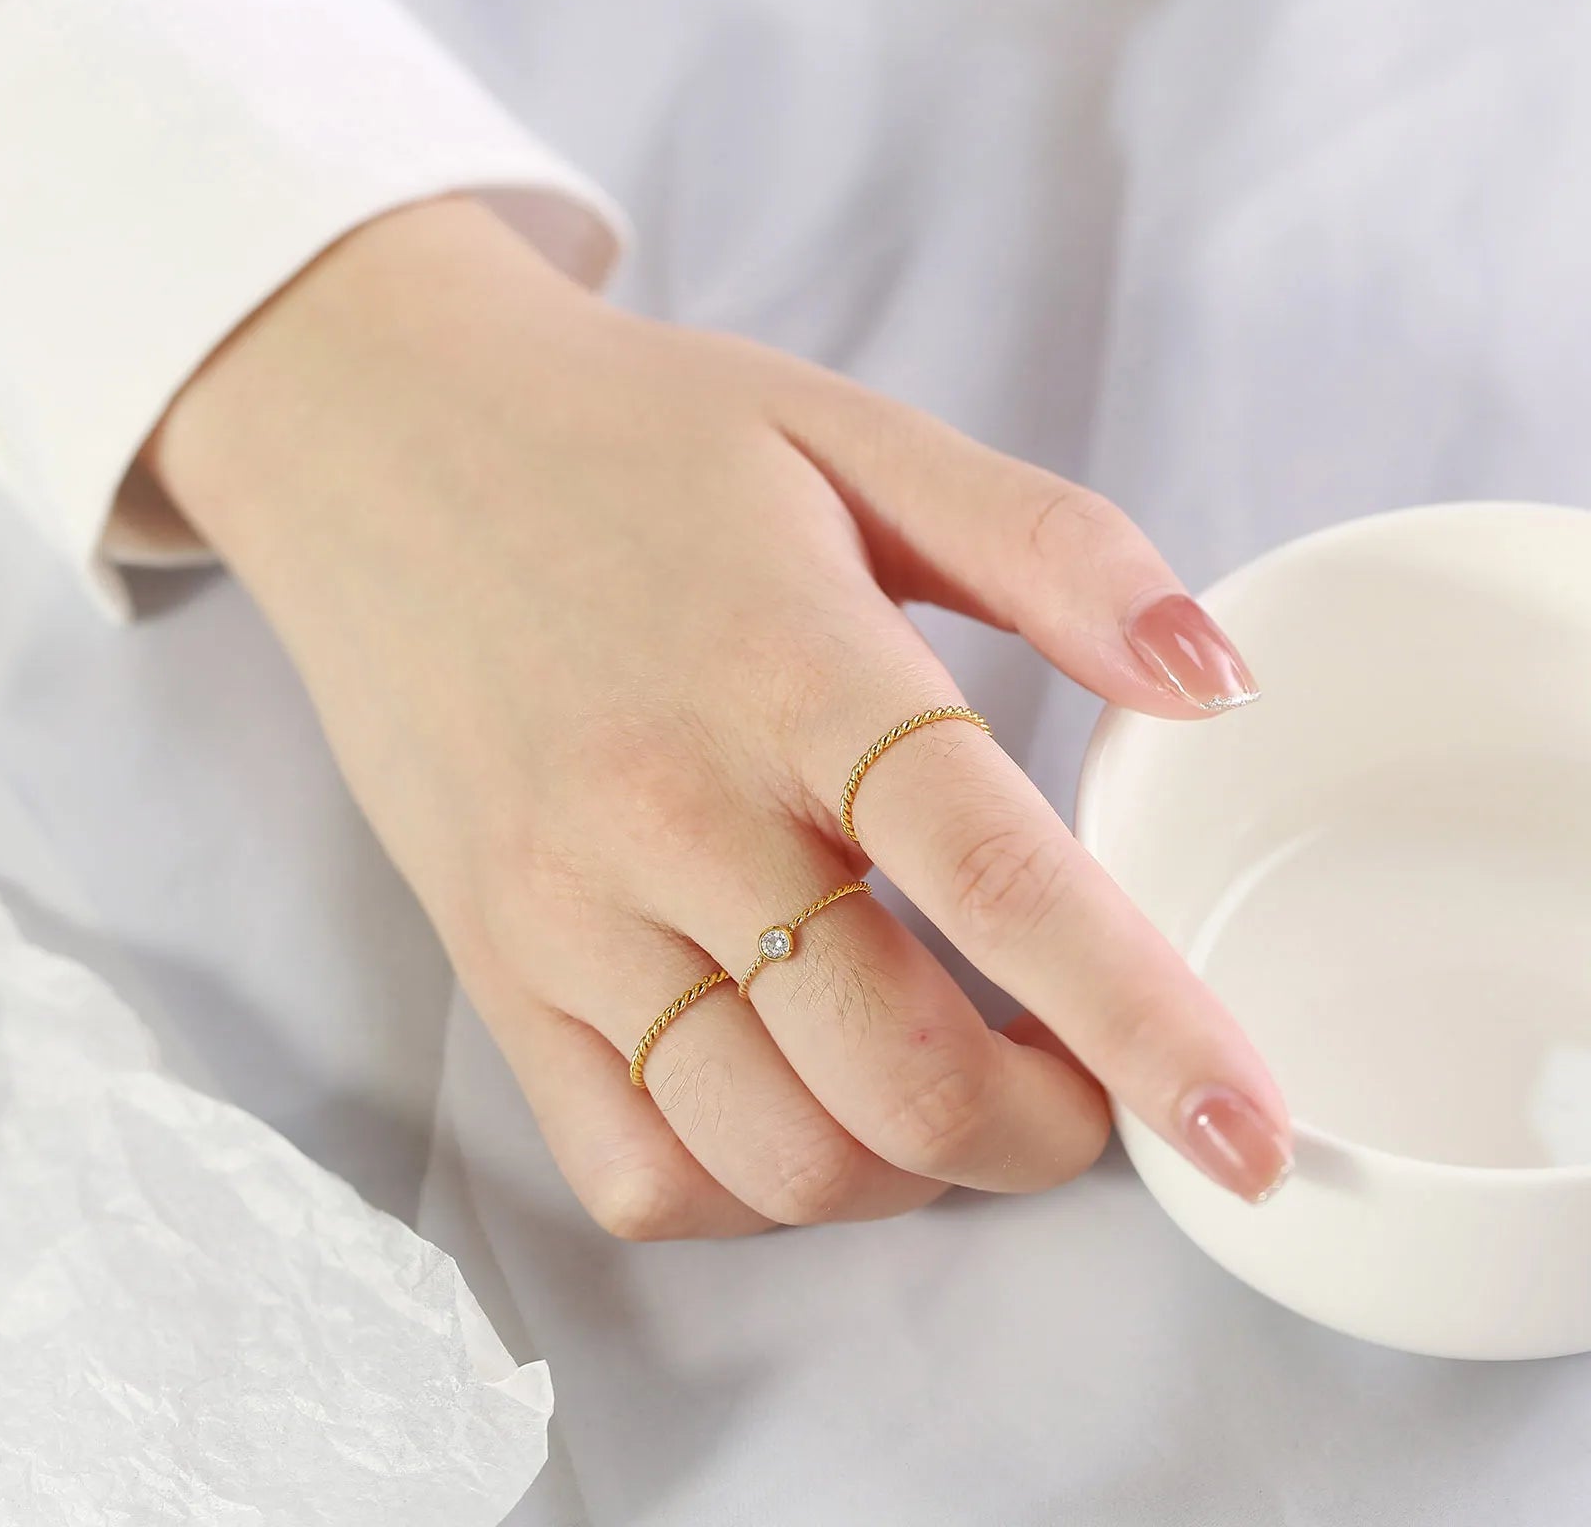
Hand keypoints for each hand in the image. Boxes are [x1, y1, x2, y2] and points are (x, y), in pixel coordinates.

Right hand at [145, 198, 1289, 1236]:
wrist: (382, 445)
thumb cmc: (633, 443)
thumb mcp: (853, 439)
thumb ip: (1052, 547)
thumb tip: (1215, 679)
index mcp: (791, 664)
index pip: (996, 879)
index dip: (1146, 1023)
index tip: (1248, 1128)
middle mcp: (668, 810)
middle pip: (900, 1073)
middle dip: (1046, 1132)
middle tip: (1088, 1084)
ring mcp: (564, 909)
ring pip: (778, 1157)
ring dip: (916, 1169)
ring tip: (951, 1078)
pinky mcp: (493, 969)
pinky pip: (633, 1171)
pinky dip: (754, 1191)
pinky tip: (798, 1096)